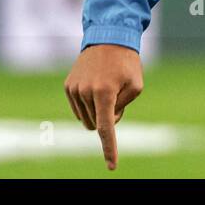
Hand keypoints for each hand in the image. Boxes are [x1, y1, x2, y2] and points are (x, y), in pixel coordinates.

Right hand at [64, 43, 143, 169]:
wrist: (108, 37)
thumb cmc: (127, 62)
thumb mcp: (136, 85)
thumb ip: (122, 107)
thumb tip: (105, 121)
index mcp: (105, 93)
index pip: (106, 128)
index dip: (109, 149)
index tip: (112, 166)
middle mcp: (86, 92)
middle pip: (96, 125)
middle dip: (108, 118)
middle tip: (118, 97)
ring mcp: (74, 89)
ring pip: (86, 119)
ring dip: (98, 111)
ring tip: (107, 87)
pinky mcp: (68, 86)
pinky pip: (79, 108)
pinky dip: (89, 104)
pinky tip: (96, 85)